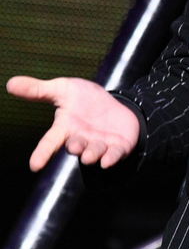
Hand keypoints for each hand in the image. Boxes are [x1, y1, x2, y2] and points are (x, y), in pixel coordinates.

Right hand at [6, 76, 139, 170]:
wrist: (114, 104)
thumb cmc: (84, 100)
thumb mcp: (63, 90)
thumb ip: (38, 90)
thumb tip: (10, 83)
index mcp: (66, 128)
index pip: (51, 141)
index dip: (42, 153)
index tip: (34, 165)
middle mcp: (82, 139)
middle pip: (75, 147)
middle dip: (75, 148)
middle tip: (74, 146)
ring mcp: (100, 145)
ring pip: (94, 153)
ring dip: (92, 154)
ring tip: (90, 155)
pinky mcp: (118, 147)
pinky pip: (115, 154)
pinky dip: (112, 158)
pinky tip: (108, 160)